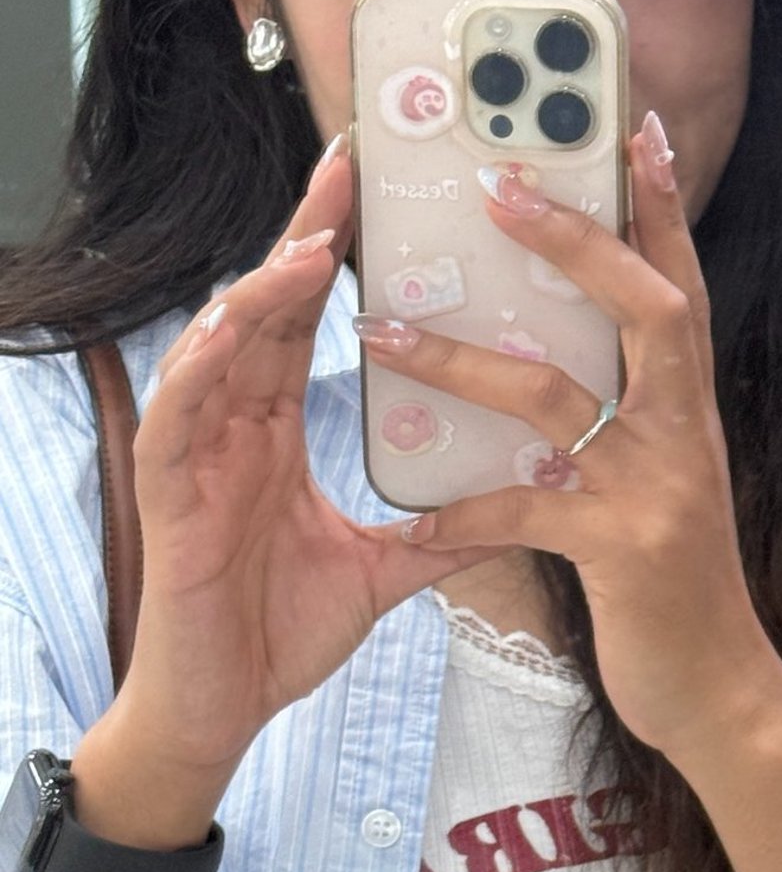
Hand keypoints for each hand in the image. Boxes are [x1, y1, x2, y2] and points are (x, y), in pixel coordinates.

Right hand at [115, 142, 483, 787]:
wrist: (224, 706)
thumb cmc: (280, 629)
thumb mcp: (384, 569)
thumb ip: (445, 530)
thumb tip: (521, 506)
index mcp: (276, 426)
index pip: (309, 319)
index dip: (337, 251)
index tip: (375, 191)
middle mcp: (235, 421)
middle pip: (269, 307)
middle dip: (306, 233)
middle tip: (351, 165)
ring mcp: (199, 450)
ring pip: (222, 344)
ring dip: (264, 289)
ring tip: (313, 242)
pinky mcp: (170, 490)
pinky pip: (181, 413)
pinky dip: (204, 364)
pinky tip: (231, 327)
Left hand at [360, 122, 781, 767]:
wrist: (724, 695)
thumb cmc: (679, 591)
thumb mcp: (664, 490)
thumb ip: (629, 425)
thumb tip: (556, 364)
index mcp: (692, 412)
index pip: (682, 286)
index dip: (661, 208)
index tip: (635, 128)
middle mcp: (686, 435)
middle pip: (643, 308)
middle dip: (575, 240)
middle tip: (497, 185)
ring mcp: (658, 490)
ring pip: (557, 398)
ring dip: (463, 360)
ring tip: (384, 330)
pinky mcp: (621, 552)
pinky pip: (524, 513)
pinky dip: (463, 514)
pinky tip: (411, 520)